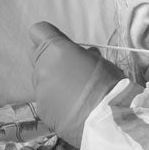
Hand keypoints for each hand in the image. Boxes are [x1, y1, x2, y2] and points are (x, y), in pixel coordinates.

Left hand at [29, 22, 126, 147]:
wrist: (107, 119)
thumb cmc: (110, 84)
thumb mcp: (102, 61)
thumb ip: (84, 55)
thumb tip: (83, 54)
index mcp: (57, 50)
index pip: (38, 31)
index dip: (50, 37)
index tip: (63, 46)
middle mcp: (42, 68)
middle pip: (38, 58)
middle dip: (53, 62)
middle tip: (74, 72)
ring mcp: (40, 91)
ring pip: (42, 81)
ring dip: (55, 84)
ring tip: (77, 95)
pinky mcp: (42, 110)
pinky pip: (47, 101)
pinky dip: (58, 102)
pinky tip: (74, 109)